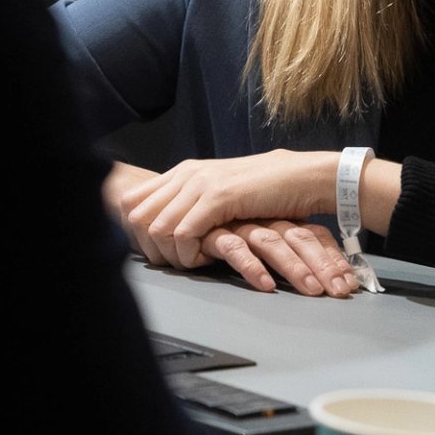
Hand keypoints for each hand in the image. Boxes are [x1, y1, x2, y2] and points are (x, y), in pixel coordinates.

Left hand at [119, 153, 354, 295]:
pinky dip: (189, 253)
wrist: (303, 177)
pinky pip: (183, 233)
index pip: (131, 201)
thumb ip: (194, 203)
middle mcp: (186, 174)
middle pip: (136, 216)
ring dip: (170, 254)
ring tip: (194, 262)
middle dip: (148, 247)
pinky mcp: (217, 198)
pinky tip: (207, 259)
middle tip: (173, 263)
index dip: (134, 231)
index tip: (157, 251)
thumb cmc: (268, 191)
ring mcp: (200, 184)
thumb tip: (167, 226)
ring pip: (156, 228)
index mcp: (183, 172)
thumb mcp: (222, 194)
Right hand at [204, 220, 357, 297]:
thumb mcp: (256, 235)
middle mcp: (263, 218)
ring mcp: (239, 223)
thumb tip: (318, 276)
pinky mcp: (213, 233)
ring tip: (311, 289)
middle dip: (323, 265)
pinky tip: (265, 284)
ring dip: (295, 267)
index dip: (332, 257)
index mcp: (277, 217)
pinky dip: (251, 267)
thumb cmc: (218, 225)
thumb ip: (282, 250)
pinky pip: (235, 249)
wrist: (171, 207)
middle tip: (339, 291)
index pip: (313, 234)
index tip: (351, 282)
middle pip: (300, 238)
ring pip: (273, 243)